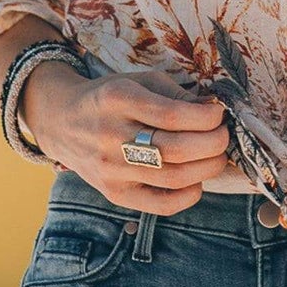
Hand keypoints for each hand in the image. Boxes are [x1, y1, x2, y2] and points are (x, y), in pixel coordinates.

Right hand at [20, 64, 230, 213]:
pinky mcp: (114, 194)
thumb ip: (176, 95)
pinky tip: (196, 180)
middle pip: (177, 150)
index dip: (207, 118)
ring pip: (173, 178)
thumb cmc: (109, 98)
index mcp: (119, 99)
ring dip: (208, 168)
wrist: (62, 121)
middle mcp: (112, 136)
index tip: (219, 113)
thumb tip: (214, 111)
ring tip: (216, 155)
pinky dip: (188, 195)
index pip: (173, 115)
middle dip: (214, 143)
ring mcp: (112, 170)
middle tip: (224, 135)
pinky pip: (160, 204)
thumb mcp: (139, 81)